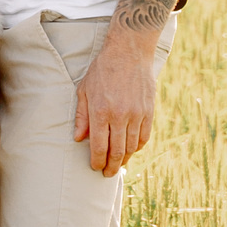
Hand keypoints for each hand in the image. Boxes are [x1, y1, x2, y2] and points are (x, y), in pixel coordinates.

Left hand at [73, 48, 156, 175]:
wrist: (128, 52)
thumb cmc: (102, 70)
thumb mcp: (84, 90)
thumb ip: (82, 116)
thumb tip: (78, 139)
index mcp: (100, 111)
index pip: (98, 146)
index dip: (97, 161)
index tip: (95, 167)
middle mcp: (119, 116)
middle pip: (116, 151)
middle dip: (111, 166)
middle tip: (108, 174)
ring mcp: (136, 114)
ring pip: (132, 146)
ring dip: (125, 159)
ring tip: (119, 164)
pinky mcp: (148, 111)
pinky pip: (144, 136)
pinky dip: (138, 147)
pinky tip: (132, 150)